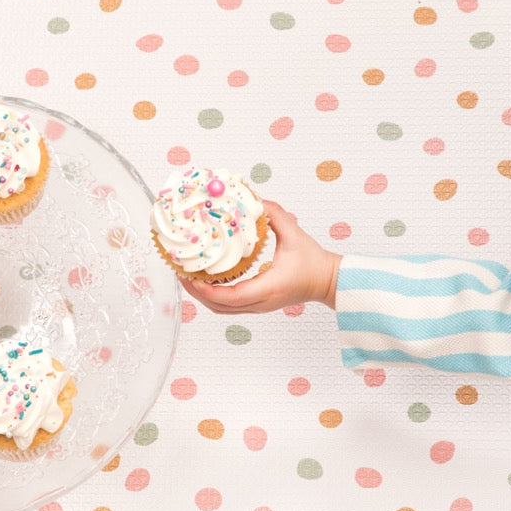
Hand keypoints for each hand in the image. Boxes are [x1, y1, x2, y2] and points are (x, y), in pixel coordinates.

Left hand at [180, 200, 340, 312]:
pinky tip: (206, 281)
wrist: (328, 281)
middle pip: (220, 307)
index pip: (231, 297)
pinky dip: (214, 296)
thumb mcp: (294, 234)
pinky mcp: (259, 305)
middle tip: (182, 275)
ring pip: (223, 309)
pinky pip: (230, 306)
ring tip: (189, 278)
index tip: (192, 277)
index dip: (207, 290)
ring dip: (203, 297)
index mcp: (269, 288)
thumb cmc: (314, 262)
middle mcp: (261, 302)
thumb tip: (255, 201)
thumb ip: (275, 214)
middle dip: (197, 293)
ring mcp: (259, 306)